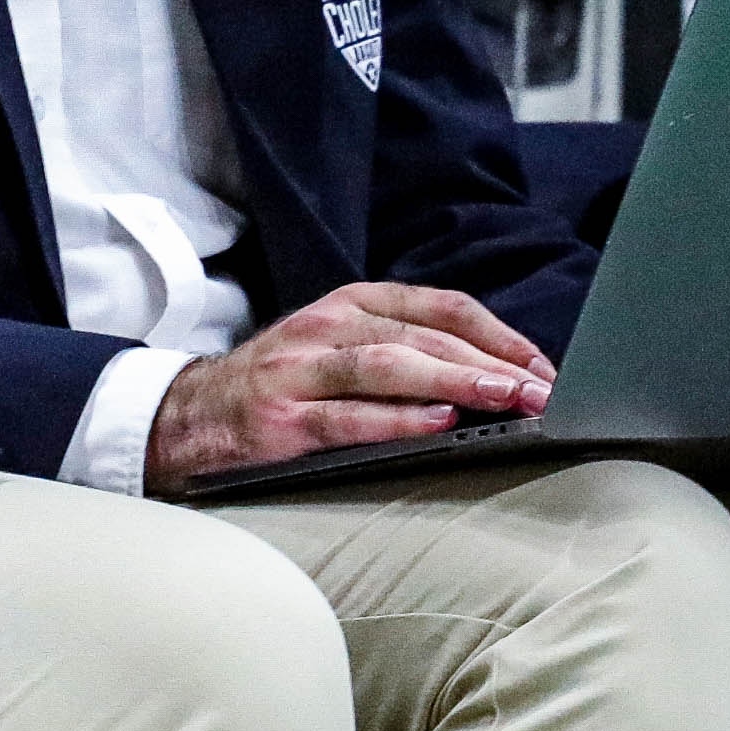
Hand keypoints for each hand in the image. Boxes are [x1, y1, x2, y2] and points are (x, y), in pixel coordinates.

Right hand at [142, 283, 553, 497]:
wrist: (188, 418)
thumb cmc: (281, 387)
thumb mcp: (339, 347)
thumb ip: (402, 351)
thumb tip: (494, 379)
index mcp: (352, 304)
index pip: (442, 307)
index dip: (499, 334)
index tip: (541, 366)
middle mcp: (328, 327)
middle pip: (425, 335)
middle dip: (491, 362)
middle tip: (540, 390)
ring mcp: (302, 371)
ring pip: (390, 365)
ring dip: (455, 381)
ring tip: (503, 398)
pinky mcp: (282, 420)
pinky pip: (350, 417)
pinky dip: (399, 419)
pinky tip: (439, 425)